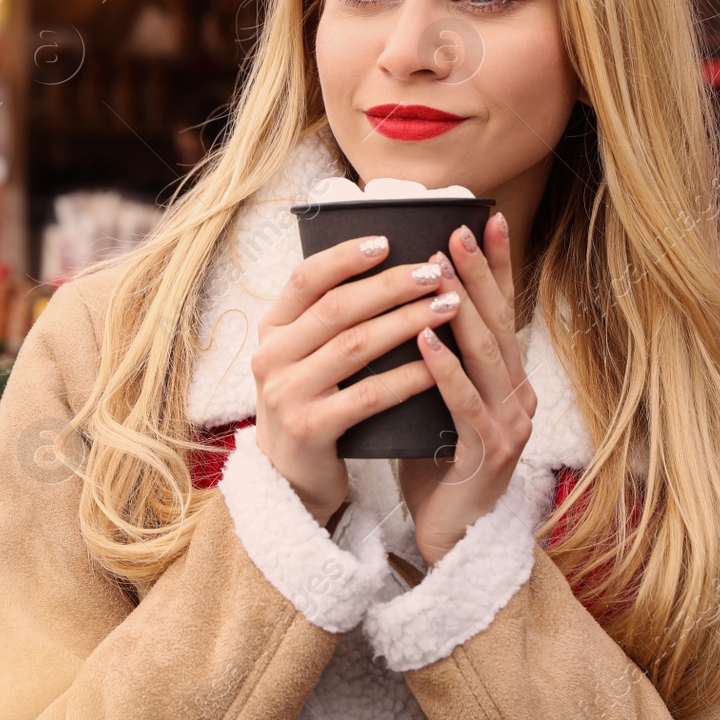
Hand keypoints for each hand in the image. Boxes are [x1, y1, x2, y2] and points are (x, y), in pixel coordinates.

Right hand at [251, 235, 460, 527]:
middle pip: (337, 308)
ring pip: (355, 346)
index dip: (345, 256)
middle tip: (436, 272)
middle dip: (391, 285)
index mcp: (272, 330)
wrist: (290, 478)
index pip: (305, 278)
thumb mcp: (303, 357)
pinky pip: (368, 396)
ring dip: (407, 322)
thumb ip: (328, 319)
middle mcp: (272, 358)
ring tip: (447, 306)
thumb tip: (386, 263)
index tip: (388, 241)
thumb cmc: (312, 404)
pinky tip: (437, 363)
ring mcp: (286, 395)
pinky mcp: (310, 430)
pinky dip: (406, 376)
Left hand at [399, 211, 537, 567]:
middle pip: (499, 324)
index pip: (503, 312)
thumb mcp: (436, 405)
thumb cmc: (436, 468)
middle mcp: (517, 396)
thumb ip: (434, 363)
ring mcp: (509, 425)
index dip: (495, 266)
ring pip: (486, 356)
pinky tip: (424, 339)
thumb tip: (405, 307)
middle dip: (477, 273)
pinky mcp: (490, 454)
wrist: (451, 541)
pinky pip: (465, 403)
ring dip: (461, 308)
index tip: (484, 220)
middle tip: (457, 230)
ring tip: (436, 270)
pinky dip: (445, 367)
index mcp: (507, 382)